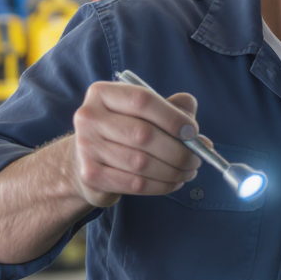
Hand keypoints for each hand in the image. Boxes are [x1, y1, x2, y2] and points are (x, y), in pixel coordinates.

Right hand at [62, 81, 202, 207]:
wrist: (84, 161)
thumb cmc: (121, 131)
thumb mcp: (141, 113)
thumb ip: (169, 108)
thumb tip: (193, 121)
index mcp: (102, 94)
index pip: (142, 100)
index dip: (172, 117)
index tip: (193, 132)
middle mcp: (89, 117)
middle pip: (143, 134)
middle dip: (178, 150)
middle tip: (196, 159)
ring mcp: (87, 147)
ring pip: (142, 163)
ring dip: (173, 171)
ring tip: (188, 172)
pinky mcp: (91, 175)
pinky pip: (135, 183)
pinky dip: (161, 185)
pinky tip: (173, 182)